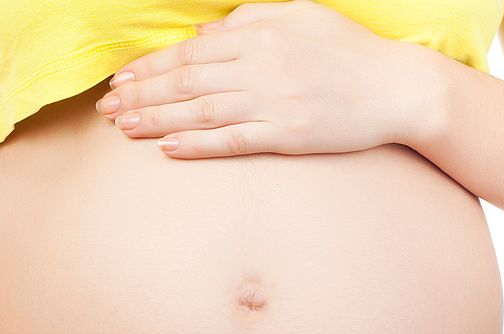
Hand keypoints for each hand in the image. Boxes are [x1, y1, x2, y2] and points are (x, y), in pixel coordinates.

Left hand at [96, 0, 431, 158]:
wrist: (397, 87)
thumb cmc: (350, 51)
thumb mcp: (301, 16)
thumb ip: (250, 19)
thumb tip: (203, 35)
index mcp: (260, 34)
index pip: (190, 52)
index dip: (150, 66)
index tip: (120, 78)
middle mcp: (260, 65)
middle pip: (186, 80)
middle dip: (140, 93)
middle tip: (106, 107)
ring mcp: (273, 102)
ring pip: (201, 110)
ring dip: (157, 118)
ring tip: (123, 127)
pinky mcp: (287, 135)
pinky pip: (233, 141)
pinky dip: (198, 144)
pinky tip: (168, 148)